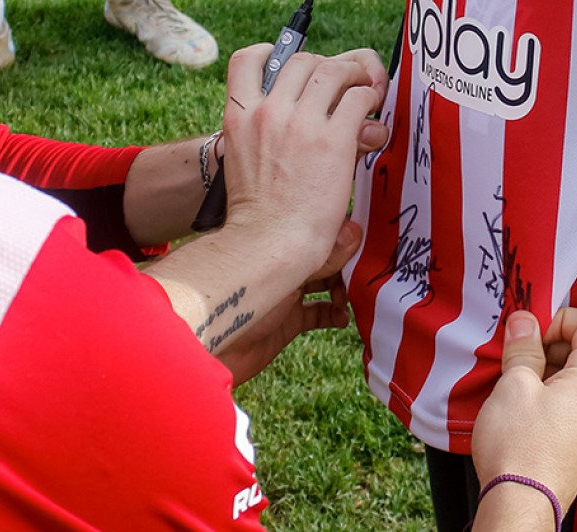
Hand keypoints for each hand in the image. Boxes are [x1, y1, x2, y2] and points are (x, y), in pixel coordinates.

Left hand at [211, 221, 361, 384]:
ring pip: (325, 285)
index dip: (345, 236)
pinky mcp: (287, 321)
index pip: (320, 231)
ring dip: (344, 291)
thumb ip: (323, 255)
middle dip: (348, 265)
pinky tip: (343, 319)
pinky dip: (333, 315)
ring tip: (353, 299)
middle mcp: (284, 264)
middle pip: (326, 258)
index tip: (369, 244)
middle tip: (366, 276)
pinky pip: (317, 314)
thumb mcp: (286, 274)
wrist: (207, 345)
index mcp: (279, 242)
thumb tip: (355, 231)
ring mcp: (286, 293)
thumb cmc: (237, 299)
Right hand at [216, 45, 384, 261]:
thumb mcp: (244, 161)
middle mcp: (267, 111)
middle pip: (302, 60)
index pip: (248, 60)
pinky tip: (372, 114)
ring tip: (366, 90)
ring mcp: (300, 123)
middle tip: (344, 82)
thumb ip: (268, 133)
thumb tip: (308, 118)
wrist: (267, 243)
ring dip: (355, 75)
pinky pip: (358, 99)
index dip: (274, 53)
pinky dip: (369, 99)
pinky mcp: (333, 139)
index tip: (292, 63)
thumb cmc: (258, 214)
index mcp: (239, 116)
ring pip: (333, 71)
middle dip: (327, 65)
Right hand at [470, 308, 576, 516]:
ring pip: (573, 381)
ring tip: (513, 387)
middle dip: (547, 346)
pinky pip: (570, 406)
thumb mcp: (514, 385)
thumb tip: (525, 320)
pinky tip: (521, 410)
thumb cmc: (519, 445)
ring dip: (544, 373)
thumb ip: (523, 347)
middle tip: (515, 358)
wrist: (521, 505)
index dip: (558, 319)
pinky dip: (547, 397)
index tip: (530, 334)